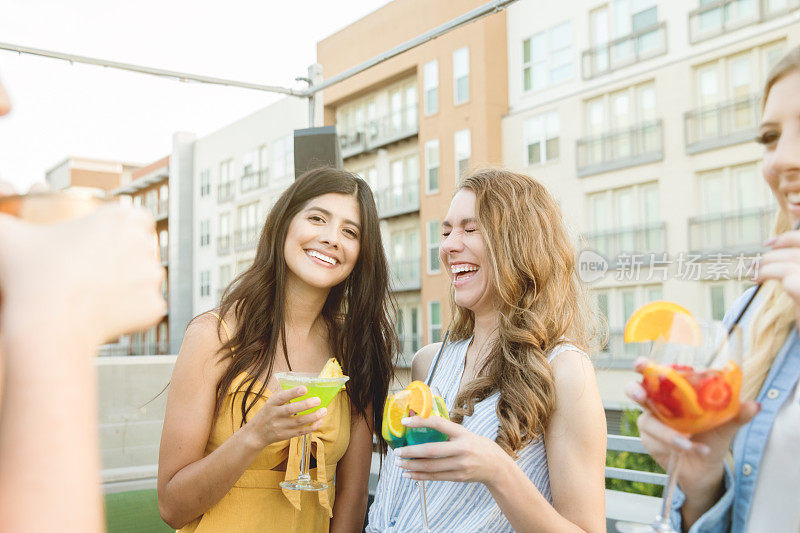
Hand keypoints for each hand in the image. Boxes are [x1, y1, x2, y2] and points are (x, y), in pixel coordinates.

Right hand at [0, 205, 165, 344]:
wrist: (46, 322)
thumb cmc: (28, 275)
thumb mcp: (9, 235)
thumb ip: (3, 217)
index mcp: (119, 218)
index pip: (139, 219)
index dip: (126, 231)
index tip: (109, 244)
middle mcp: (143, 243)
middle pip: (145, 249)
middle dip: (129, 259)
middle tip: (100, 273)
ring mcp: (152, 276)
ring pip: (149, 279)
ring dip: (134, 286)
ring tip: (102, 294)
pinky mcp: (155, 307)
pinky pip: (151, 308)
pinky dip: (137, 313)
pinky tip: (112, 315)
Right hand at [245, 386, 327, 447]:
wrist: (256, 434)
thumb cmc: (268, 414)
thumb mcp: (271, 403)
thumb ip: (285, 396)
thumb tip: (303, 386)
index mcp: (271, 403)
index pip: (282, 397)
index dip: (293, 393)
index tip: (305, 388)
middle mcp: (275, 414)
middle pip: (291, 410)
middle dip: (306, 404)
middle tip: (318, 400)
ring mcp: (280, 426)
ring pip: (299, 421)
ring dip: (313, 416)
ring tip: (323, 410)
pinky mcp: (285, 435)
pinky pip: (300, 431)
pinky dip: (311, 427)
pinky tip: (319, 421)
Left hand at [394, 415, 508, 486]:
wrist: (497, 467)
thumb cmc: (478, 446)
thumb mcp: (466, 434)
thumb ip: (448, 431)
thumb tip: (422, 423)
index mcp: (462, 434)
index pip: (439, 424)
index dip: (421, 422)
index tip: (405, 421)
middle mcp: (462, 449)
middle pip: (432, 450)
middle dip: (411, 452)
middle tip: (396, 452)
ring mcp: (460, 465)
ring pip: (431, 466)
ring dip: (412, 465)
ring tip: (399, 463)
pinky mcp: (458, 477)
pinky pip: (435, 477)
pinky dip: (420, 476)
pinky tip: (409, 474)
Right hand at [626, 371, 758, 497]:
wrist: (705, 466)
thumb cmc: (712, 436)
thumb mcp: (727, 423)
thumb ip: (737, 413)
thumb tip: (755, 404)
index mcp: (674, 389)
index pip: (656, 372)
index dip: (645, 366)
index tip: (642, 364)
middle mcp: (657, 401)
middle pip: (635, 388)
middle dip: (634, 388)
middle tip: (640, 394)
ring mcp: (651, 421)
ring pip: (647, 420)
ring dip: (666, 432)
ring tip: (686, 442)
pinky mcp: (650, 440)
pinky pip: (658, 440)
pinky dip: (677, 445)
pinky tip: (696, 450)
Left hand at [757, 231, 799, 323]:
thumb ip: (794, 264)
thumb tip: (773, 245)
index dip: (790, 238)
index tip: (769, 243)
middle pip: (797, 250)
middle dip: (772, 255)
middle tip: (754, 264)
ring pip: (788, 261)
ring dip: (765, 265)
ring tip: (753, 273)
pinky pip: (785, 274)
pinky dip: (766, 274)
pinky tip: (757, 279)